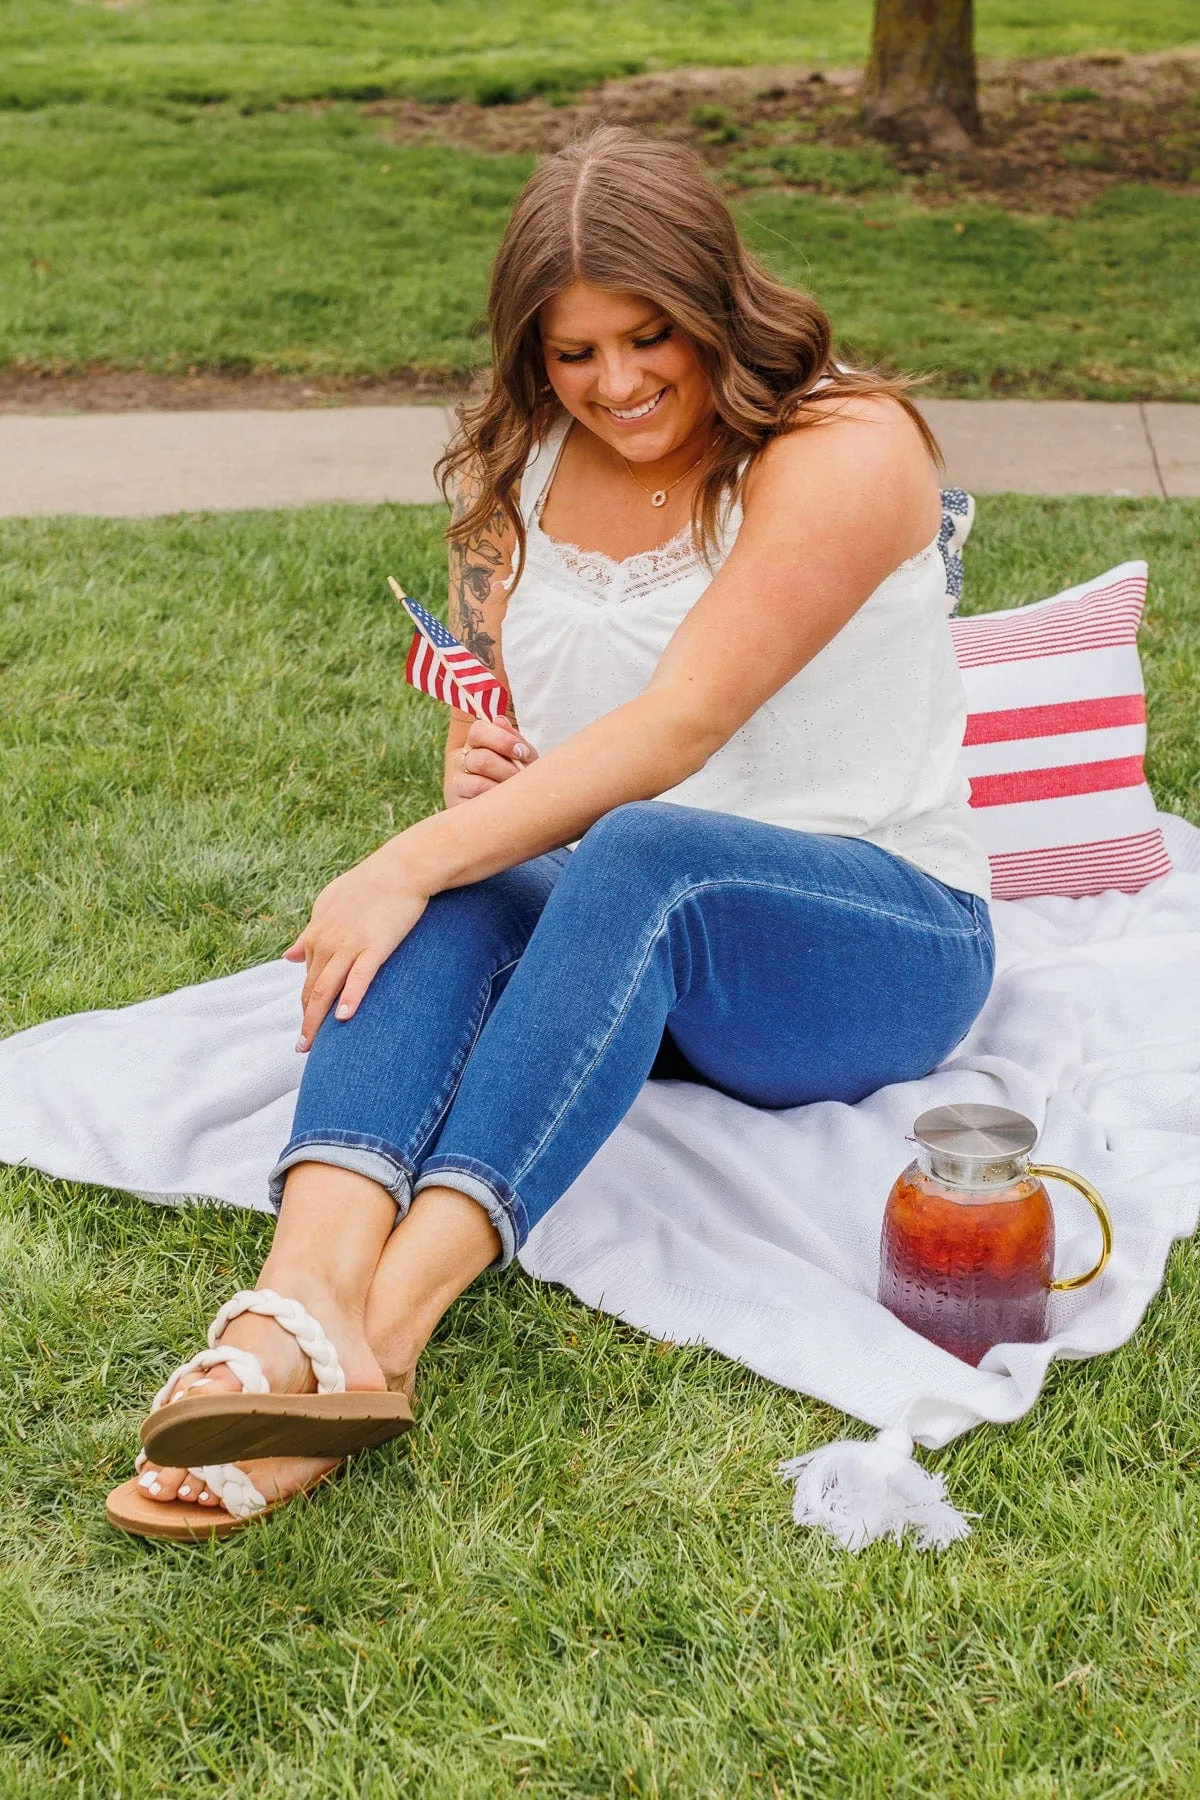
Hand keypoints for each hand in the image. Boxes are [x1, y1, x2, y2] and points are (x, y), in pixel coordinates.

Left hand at [283, 846, 428, 1049]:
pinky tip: (343, 1018)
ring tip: (310, 1046)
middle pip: (311, 988)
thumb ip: (308, 932)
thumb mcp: (327, 904)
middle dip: (305, 1020)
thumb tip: (288, 955)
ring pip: (326, 989)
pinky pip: (359, 978)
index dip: (306, 1003)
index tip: (307, 1023)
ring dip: (316, 1021)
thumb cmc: (368, 884)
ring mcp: (350, 946)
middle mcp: (328, 941)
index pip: (307, 976)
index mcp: (317, 932)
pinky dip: (350, 998)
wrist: (400, 868)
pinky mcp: (375, 947)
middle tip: (303, 1047)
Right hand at [447, 717, 536, 804]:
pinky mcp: (457, 805)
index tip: (522, 752)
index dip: (502, 740)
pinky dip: (494, 806)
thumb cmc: (516, 774)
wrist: (510, 803)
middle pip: (482, 760)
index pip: (478, 731)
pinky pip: (476, 805)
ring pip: (478, 784)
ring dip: (502, 790)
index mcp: (475, 742)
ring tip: (515, 793)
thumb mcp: (521, 755)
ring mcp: (457, 783)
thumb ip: (514, 738)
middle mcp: (461, 760)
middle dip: (508, 770)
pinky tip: (504, 805)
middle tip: (522, 779)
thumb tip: (500, 719)